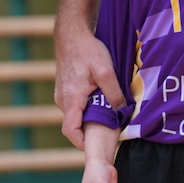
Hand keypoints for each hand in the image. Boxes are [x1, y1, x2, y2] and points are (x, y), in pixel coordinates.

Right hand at [54, 25, 124, 148]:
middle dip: (90, 133)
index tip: (96, 149)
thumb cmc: (87, 50)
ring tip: (108, 119)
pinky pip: (76, 107)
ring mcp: (62, 95)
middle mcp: (63, 100)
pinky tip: (101, 104)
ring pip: (76, 116)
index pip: (70, 131)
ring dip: (90, 119)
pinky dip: (87, 110)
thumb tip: (121, 111)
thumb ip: (113, 92)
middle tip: (109, 136)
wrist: (72, 33)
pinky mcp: (65, 90)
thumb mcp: (105, 70)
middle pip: (74, 126)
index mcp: (71, 98)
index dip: (81, 144)